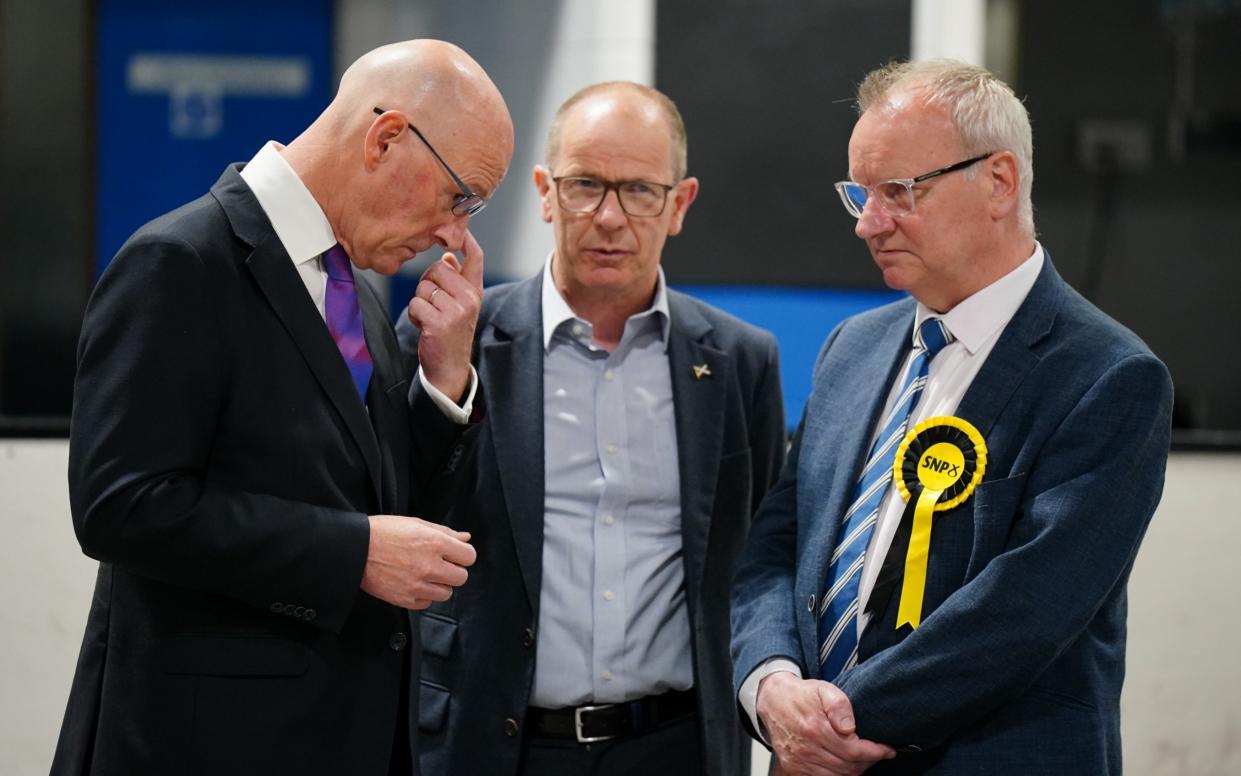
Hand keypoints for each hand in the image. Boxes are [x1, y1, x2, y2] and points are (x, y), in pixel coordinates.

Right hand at [361, 515, 476, 608]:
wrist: (355, 549)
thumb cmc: (383, 532)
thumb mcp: (416, 524)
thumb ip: (445, 532)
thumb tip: (465, 538)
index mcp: (435, 543)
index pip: (469, 556)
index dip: (462, 555)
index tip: (454, 554)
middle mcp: (429, 566)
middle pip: (461, 577)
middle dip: (453, 570)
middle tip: (439, 564)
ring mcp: (417, 585)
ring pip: (446, 593)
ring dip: (439, 585)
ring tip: (424, 574)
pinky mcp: (404, 599)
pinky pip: (426, 604)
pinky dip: (423, 596)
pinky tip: (413, 583)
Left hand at [406, 230, 483, 402]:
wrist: (450, 369)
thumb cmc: (450, 334)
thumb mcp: (459, 306)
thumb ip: (456, 281)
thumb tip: (448, 257)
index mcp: (475, 292)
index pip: (476, 258)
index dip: (467, 241)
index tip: (461, 232)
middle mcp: (470, 299)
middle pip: (438, 268)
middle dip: (427, 283)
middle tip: (433, 305)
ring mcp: (457, 311)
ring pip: (424, 286)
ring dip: (419, 302)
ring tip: (429, 318)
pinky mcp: (440, 322)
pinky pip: (416, 304)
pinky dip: (414, 315)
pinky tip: (424, 327)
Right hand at [757, 672, 894, 775]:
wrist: (773, 701)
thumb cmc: (801, 695)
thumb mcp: (824, 689)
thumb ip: (840, 705)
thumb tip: (850, 727)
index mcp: (816, 728)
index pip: (854, 751)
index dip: (875, 752)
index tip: (887, 749)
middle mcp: (806, 748)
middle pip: (848, 767)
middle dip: (868, 761)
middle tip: (877, 752)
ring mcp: (798, 761)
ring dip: (855, 770)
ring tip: (863, 758)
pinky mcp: (793, 768)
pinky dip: (838, 775)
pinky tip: (845, 764)